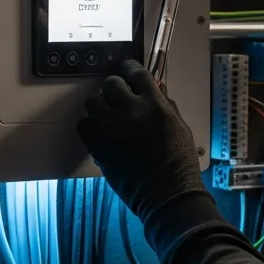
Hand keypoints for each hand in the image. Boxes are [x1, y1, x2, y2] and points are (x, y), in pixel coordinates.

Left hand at [76, 60, 205, 222]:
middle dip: (114, 88)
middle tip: (118, 97)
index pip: (136, 73)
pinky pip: (83, 125)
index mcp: (155, 104)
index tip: (129, 73)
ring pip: (93, 101)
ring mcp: (111, 128)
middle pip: (110, 83)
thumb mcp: (180, 126)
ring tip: (107, 115)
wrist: (167, 194)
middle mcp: (130, 111)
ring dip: (100, 105)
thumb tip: (154, 92)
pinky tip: (98, 131)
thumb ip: (164, 106)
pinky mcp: (98, 146)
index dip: (131, 70)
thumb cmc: (179, 162)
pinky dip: (89, 126)